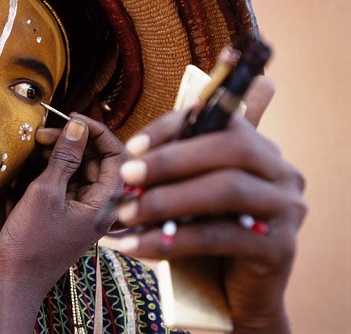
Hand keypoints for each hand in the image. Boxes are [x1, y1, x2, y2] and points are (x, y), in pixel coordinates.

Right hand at [0, 114, 124, 330]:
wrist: (16, 280)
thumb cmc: (31, 242)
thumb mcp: (46, 193)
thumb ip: (65, 158)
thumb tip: (77, 126)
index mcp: (107, 203)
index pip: (116, 155)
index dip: (97, 132)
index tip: (72, 118)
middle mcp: (103, 206)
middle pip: (99, 160)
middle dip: (75, 141)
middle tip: (47, 132)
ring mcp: (87, 210)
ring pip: (83, 170)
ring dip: (63, 153)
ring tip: (39, 142)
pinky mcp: (72, 213)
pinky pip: (71, 182)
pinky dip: (57, 169)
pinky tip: (39, 159)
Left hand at [113, 76, 305, 332]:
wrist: (235, 295)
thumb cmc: (206, 236)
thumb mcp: (189, 197)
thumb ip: (173, 174)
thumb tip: (131, 163)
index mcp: (260, 151)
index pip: (220, 120)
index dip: (174, 127)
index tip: (134, 146)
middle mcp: (282, 173)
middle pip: (232, 148)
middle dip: (172, 160)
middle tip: (128, 174)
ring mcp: (287, 209)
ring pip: (228, 190)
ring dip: (169, 199)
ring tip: (128, 213)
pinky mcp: (281, 247)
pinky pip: (220, 237)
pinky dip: (173, 240)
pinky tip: (137, 246)